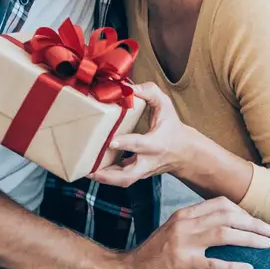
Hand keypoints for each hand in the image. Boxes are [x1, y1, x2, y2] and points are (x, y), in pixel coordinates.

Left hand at [92, 85, 207, 187]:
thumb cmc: (172, 128)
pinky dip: (106, 177)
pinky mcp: (137, 175)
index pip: (140, 145)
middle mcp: (148, 161)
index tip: (111, 141)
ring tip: (86, 172)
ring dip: (104, 179)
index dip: (126, 144)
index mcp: (155, 144)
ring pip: (123, 181)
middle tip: (91, 170)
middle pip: (129, 175)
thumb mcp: (165, 106)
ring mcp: (142, 171)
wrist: (183, 152)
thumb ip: (149, 92)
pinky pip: (121, 180)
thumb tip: (128, 86)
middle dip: (109, 175)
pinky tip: (92, 170)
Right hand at [121, 198, 269, 268]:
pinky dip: (233, 267)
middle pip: (227, 216)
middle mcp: (184, 224)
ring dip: (249, 238)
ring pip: (224, 234)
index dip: (243, 211)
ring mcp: (182, 242)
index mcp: (184, 215)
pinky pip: (212, 264)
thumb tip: (225, 230)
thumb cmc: (155, 258)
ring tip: (267, 245)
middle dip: (253, 223)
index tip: (257, 222)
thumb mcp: (175, 235)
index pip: (220, 204)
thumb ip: (196, 229)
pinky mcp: (181, 263)